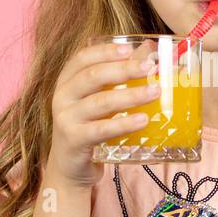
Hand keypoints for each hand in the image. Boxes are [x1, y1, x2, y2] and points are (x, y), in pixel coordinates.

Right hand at [46, 40, 160, 189]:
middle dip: (124, 70)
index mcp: (66, 81)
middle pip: (93, 76)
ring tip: (155, 92)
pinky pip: (102, 129)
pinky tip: (143, 120)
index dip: (106, 51)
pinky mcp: (74, 140)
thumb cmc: (89, 127)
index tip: (130, 49)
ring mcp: (65, 119)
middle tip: (150, 68)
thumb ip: (118, 78)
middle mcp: (62, 97)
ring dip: (130, 96)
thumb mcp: (99, 100)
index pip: (82, 58)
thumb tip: (149, 50)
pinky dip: (124, 124)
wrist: (69, 167)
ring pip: (101, 102)